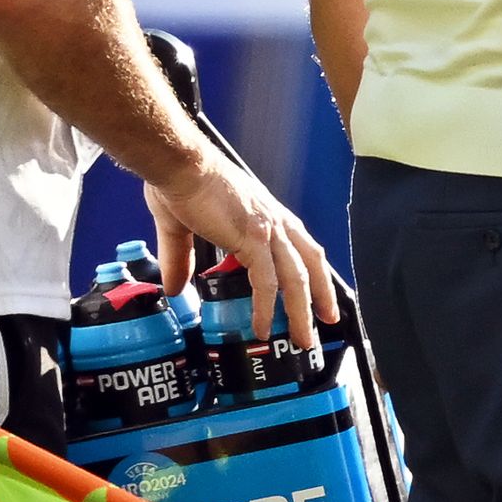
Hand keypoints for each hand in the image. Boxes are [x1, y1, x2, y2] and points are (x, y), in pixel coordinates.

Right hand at [146, 147, 338, 347]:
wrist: (177, 164)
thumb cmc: (181, 182)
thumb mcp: (183, 226)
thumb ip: (182, 259)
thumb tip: (174, 287)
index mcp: (265, 214)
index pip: (299, 246)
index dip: (313, 270)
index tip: (318, 292)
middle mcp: (274, 221)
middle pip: (310, 263)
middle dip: (321, 294)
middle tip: (327, 320)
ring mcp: (266, 230)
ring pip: (295, 279)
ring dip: (301, 311)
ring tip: (301, 337)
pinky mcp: (252, 239)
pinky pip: (266, 282)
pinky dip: (266, 307)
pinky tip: (261, 327)